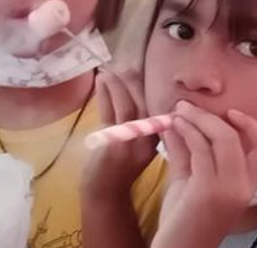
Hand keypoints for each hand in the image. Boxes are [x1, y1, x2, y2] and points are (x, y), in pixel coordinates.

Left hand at [81, 68, 156, 197]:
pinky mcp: (113, 142)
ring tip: (108, 69)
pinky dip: (105, 93)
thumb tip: (131, 90)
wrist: (105, 193)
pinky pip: (110, 111)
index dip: (145, 86)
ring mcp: (130, 140)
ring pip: (127, 104)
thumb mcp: (134, 145)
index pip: (154, 105)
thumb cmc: (118, 167)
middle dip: (133, 81)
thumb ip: (138, 123)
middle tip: (124, 64)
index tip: (138, 69)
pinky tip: (101, 80)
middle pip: (143, 102)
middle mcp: (147, 138)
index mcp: (155, 138)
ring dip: (117, 83)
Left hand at [152, 101, 256, 247]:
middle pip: (236, 138)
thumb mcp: (187, 182)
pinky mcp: (208, 190)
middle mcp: (242, 187)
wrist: (175, 254)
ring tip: (178, 112)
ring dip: (197, 119)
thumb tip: (179, 121)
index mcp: (247, 187)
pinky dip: (187, 131)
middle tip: (187, 106)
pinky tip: (173, 126)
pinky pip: (201, 149)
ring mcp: (228, 189)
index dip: (251, 125)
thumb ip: (185, 153)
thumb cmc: (181, 222)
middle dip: (210, 117)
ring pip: (221, 139)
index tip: (230, 112)